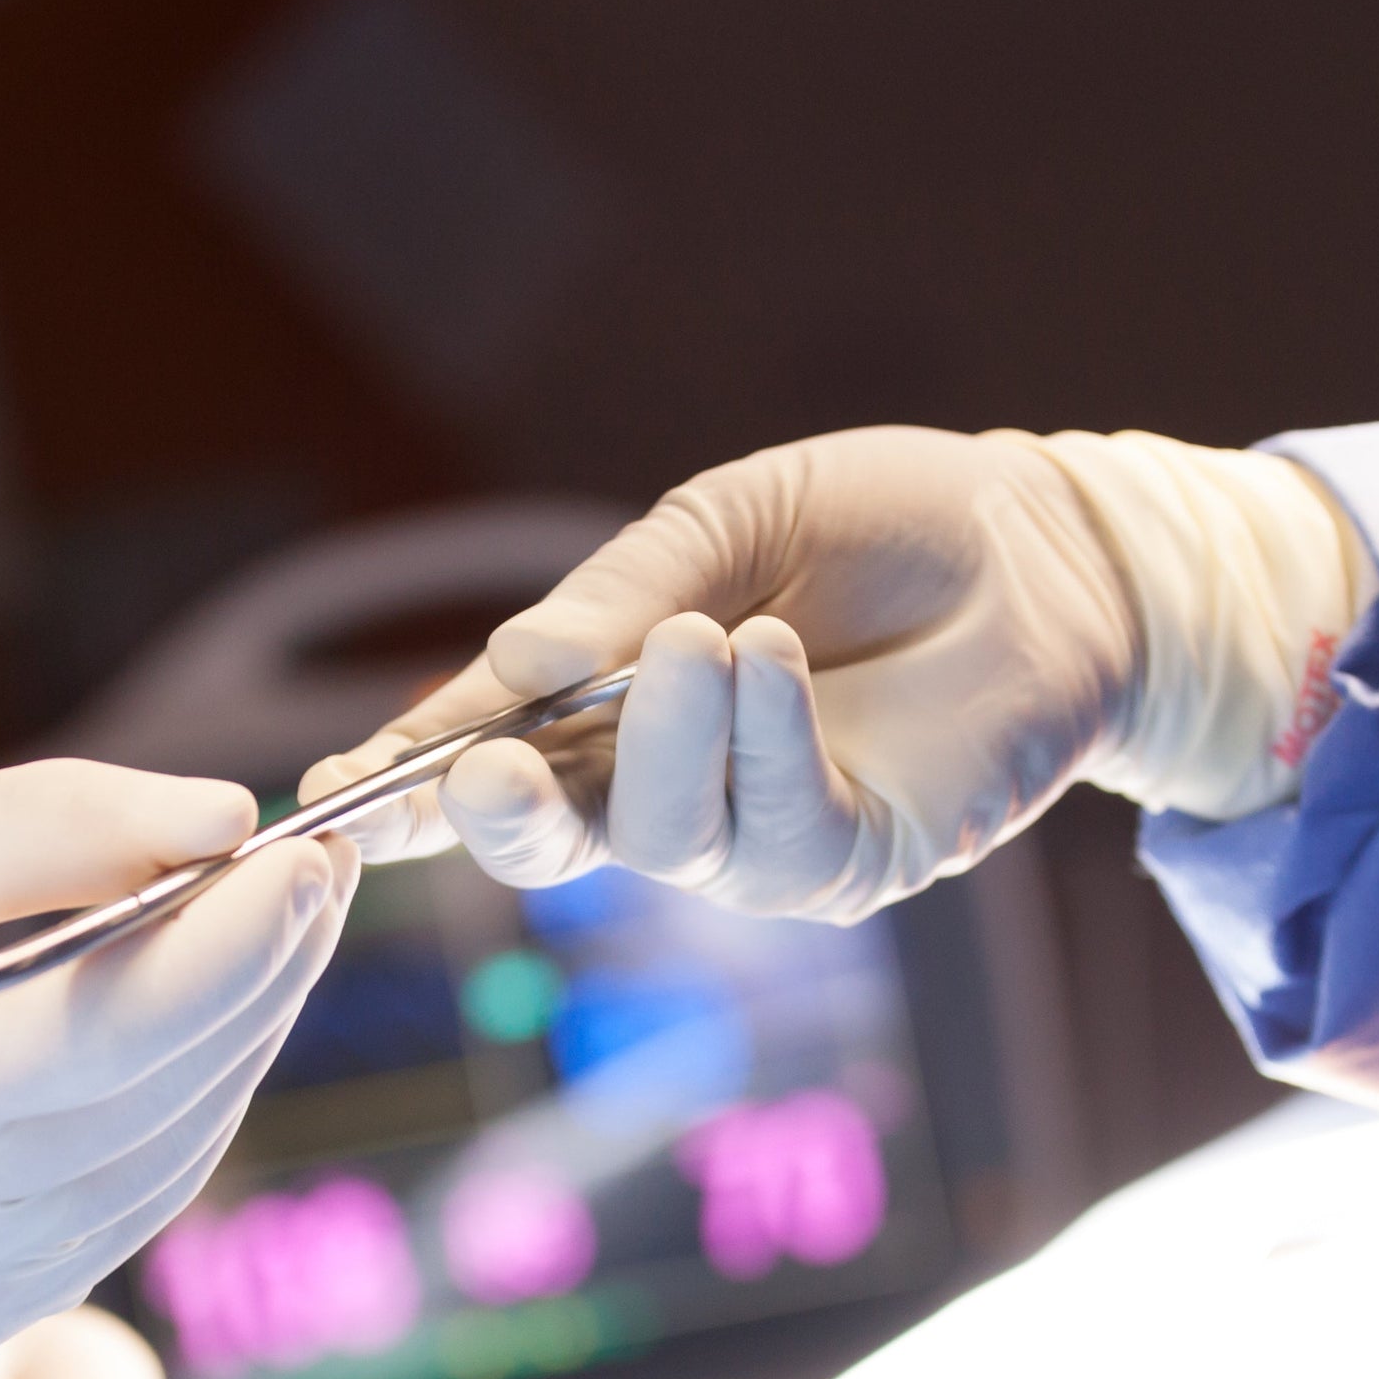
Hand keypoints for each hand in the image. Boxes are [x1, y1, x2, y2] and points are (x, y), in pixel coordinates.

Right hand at [0, 760, 356, 1361]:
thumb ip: (32, 833)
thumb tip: (224, 821)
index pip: (83, 1039)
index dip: (221, 951)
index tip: (307, 851)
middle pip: (148, 1096)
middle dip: (258, 971)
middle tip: (319, 856)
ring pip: (168, 1152)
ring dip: (244, 1030)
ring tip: (273, 914)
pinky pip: (136, 1196)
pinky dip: (192, 1096)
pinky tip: (204, 1009)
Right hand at [299, 427, 1369, 921]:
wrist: (1052, 545)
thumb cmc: (887, 523)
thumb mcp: (731, 519)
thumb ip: (621, 592)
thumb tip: (511, 669)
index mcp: (612, 707)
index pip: (489, 759)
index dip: (406, 784)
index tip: (325, 804)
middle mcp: (670, 789)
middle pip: (553, 842)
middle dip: (500, 818)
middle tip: (475, 772)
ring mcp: (760, 837)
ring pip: (663, 839)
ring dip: (669, 742)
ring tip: (713, 635)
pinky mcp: (857, 860)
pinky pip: (778, 836)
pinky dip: (761, 748)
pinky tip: (767, 664)